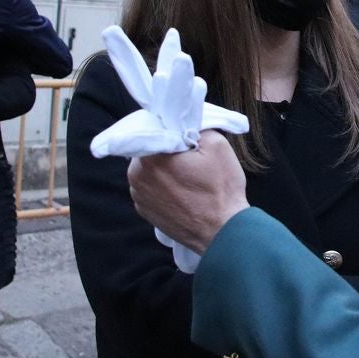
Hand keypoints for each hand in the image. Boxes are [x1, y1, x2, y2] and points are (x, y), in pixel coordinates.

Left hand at [127, 129, 250, 253]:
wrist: (222, 232)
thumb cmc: (220, 189)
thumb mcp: (216, 144)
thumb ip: (194, 126)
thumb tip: (181, 125)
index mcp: (150, 155)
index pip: (154, 129)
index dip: (172, 130)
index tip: (188, 137)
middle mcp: (136, 175)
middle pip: (150, 149)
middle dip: (167, 149)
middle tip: (191, 158)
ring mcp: (138, 196)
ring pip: (149, 169)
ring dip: (164, 168)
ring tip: (189, 178)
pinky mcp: (144, 212)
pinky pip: (151, 188)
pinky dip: (163, 186)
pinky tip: (183, 192)